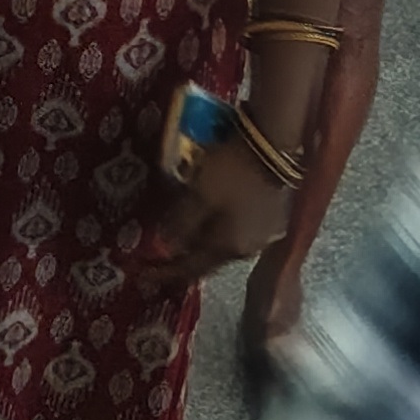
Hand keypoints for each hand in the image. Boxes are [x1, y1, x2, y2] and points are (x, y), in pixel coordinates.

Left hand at [132, 120, 297, 289]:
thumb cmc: (232, 171)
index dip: (167, 272)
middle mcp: (249, 248)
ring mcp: (263, 233)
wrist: (275, 144)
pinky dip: (217, 227)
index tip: (144, 275)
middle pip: (209, 258)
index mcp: (229, 247)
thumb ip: (182, 223)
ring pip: (223, 243)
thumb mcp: (199, 195)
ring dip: (201, 240)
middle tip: (161, 255)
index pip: (193, 268)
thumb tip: (166, 246)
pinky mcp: (270, 216)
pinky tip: (208, 217)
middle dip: (185, 257)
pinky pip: (235, 229)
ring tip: (182, 234)